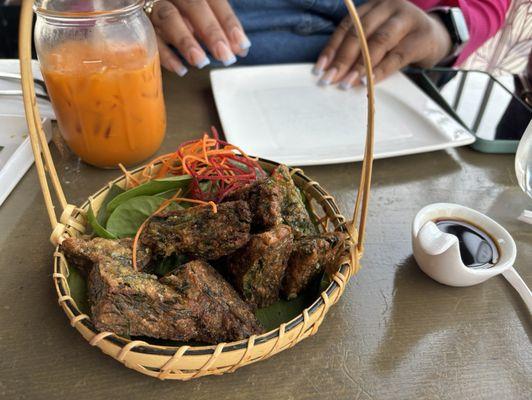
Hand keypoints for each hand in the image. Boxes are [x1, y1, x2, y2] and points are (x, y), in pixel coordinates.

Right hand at [148, 0, 249, 75]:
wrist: (151, 7)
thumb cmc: (183, 15)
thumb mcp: (203, 17)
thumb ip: (221, 29)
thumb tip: (240, 49)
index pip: (215, 1)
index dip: (229, 22)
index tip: (241, 45)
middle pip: (194, 6)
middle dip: (211, 32)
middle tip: (225, 56)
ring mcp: (155, 6)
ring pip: (169, 18)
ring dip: (186, 41)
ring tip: (201, 62)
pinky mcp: (140, 23)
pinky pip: (151, 37)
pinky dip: (166, 54)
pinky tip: (181, 69)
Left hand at [314, 0, 451, 87]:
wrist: (438, 37)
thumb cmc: (400, 40)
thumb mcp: (377, 38)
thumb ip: (359, 48)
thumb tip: (333, 72)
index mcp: (373, 5)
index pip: (347, 26)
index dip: (331, 48)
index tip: (319, 69)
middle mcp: (389, 7)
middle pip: (360, 32)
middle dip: (342, 59)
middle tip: (329, 80)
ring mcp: (407, 19)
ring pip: (378, 42)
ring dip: (360, 65)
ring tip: (346, 83)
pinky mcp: (422, 36)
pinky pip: (397, 55)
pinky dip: (380, 70)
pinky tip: (368, 82)